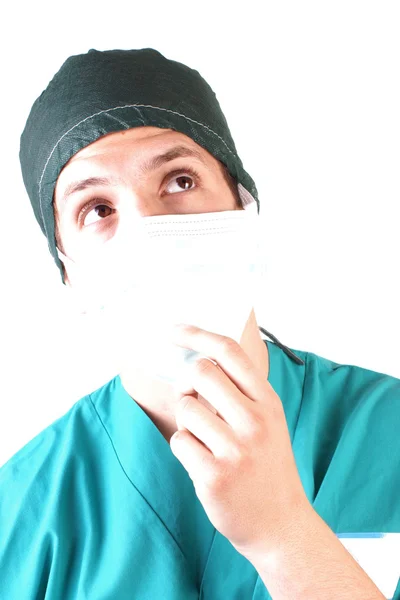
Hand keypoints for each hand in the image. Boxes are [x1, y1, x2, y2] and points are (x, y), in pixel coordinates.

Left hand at [169, 323, 312, 558]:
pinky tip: (203, 462)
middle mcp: (255, 421)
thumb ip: (240, 393)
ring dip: (187, 421)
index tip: (175, 332)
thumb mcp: (267, 421)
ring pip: (185, 408)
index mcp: (268, 402)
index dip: (197, 335)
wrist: (280, 524)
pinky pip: (179, 441)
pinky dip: (185, 448)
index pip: (229, 352)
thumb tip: (196, 363)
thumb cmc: (267, 466)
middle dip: (186, 382)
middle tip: (190, 398)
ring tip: (204, 440)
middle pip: (200, 372)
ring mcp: (236, 449)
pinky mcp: (214, 476)